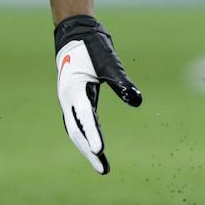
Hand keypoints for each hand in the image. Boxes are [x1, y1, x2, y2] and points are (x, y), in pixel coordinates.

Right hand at [54, 15, 142, 174]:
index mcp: (74, 90)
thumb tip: (138, 102)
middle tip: (103, 169)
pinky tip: (93, 146)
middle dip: (89, 151)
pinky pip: (76, 124)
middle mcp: (67, 99)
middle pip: (76, 132)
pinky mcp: (72, 100)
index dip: (93, 135)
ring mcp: (67, 101)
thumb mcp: (109, 62)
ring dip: (86, 147)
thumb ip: (122, 82)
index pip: (85, 117)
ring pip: (75, 131)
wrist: (74, 34)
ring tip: (101, 164)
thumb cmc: (92, 47)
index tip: (101, 151)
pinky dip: (84, 136)